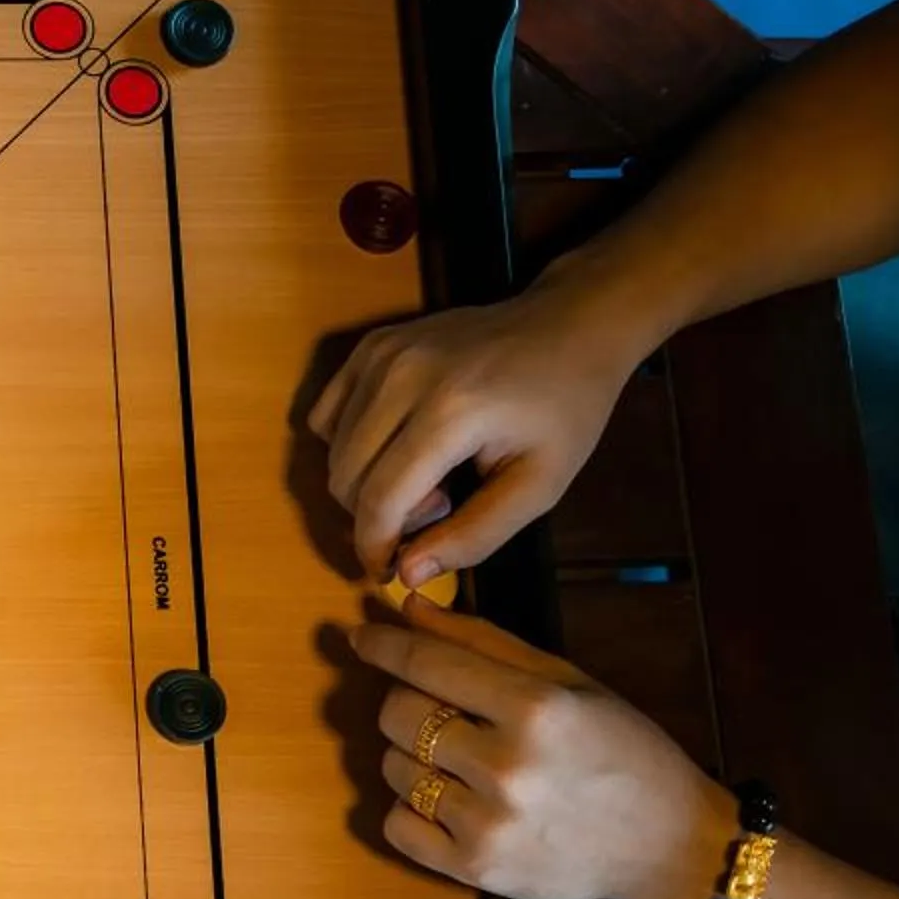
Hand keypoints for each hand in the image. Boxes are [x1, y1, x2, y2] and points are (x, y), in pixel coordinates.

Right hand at [306, 274, 650, 586]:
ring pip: (332, 450)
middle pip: (345, 477)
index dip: (375, 548)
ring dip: (366, 482)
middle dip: (377, 515)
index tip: (391, 571)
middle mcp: (403, 377)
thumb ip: (475, 536)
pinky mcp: (371, 346)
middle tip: (438, 507)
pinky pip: (328, 414)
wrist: (571, 324)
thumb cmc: (566, 408)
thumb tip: (408, 575)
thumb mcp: (539, 486)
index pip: (379, 500)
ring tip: (427, 473)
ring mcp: (381, 355)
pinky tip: (398, 444)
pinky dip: (348, 445)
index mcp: (451, 414)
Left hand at [352, 598, 736, 898]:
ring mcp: (489, 823)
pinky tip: (451, 802)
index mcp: (536, 709)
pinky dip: (411, 809)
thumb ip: (484, 643)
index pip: (427, 664)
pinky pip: (397, 824)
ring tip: (460, 761)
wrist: (667, 844)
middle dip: (405, 702)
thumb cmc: (620, 752)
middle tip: (437, 708)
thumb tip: (410, 609)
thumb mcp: (567, 683)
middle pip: (397, 714)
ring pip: (392, 768)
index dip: (384, 645)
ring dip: (411, 757)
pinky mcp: (475, 869)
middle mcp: (508, 766)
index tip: (362, 637)